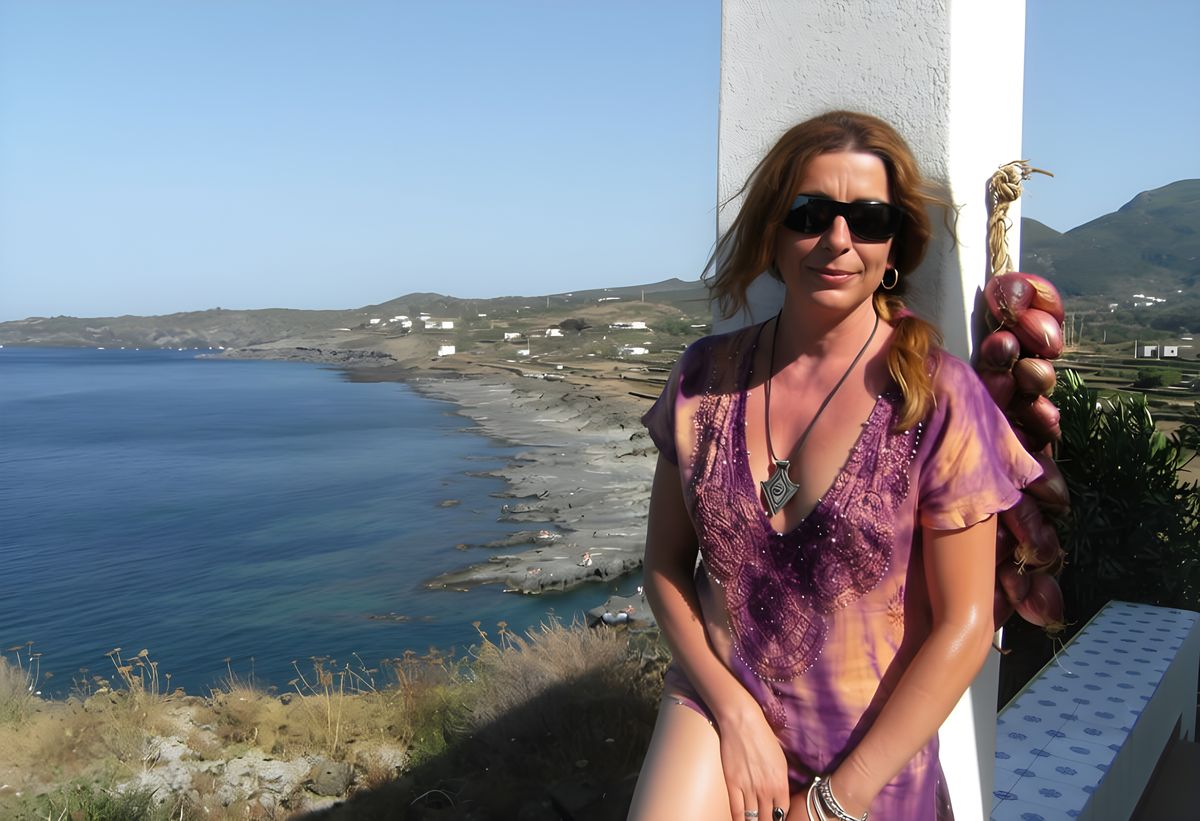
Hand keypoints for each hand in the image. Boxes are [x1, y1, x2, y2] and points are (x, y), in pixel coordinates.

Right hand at [715, 706, 789, 820]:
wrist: (742, 722)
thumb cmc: (764, 738)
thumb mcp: (781, 761)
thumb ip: (781, 782)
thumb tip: (779, 797)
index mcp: (781, 784)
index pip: (782, 813)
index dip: (780, 819)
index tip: (776, 819)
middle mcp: (766, 790)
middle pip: (767, 819)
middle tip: (764, 820)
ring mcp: (748, 788)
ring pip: (752, 818)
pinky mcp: (732, 784)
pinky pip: (736, 810)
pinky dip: (739, 820)